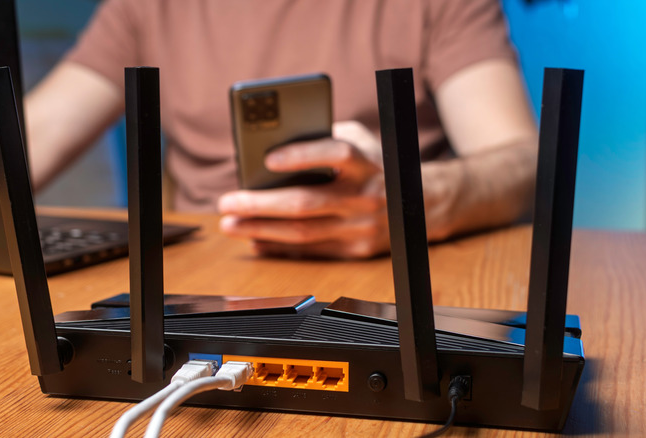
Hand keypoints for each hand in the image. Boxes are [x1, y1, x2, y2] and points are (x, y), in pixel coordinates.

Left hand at [218, 121, 389, 258]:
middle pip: (307, 202)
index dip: (302, 156)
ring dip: (261, 229)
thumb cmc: (374, 163)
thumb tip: (272, 144)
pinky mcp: (357, 249)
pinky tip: (255, 240)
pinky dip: (280, 247)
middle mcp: (367, 194)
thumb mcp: (360, 139)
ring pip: (304, 232)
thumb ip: (324, 136)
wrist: (419, 204)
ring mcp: (362, 226)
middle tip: (227, 201)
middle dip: (261, 204)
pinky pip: (311, 251)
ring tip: (231, 223)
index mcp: (368, 160)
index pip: (337, 153)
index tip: (267, 159)